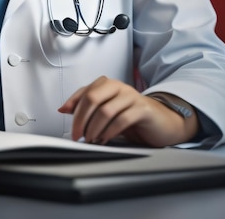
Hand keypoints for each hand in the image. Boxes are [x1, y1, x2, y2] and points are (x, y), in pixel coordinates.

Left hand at [58, 76, 197, 146]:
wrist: (161, 122)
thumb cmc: (131, 115)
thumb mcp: (106, 110)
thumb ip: (86, 107)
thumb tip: (63, 108)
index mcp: (106, 84)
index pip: (84, 92)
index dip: (73, 106)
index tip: (66, 120)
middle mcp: (118, 86)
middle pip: (92, 98)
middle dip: (81, 119)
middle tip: (77, 134)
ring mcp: (130, 96)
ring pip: (105, 110)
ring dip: (94, 128)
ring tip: (91, 139)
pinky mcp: (142, 109)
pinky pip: (121, 120)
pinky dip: (109, 132)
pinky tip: (105, 139)